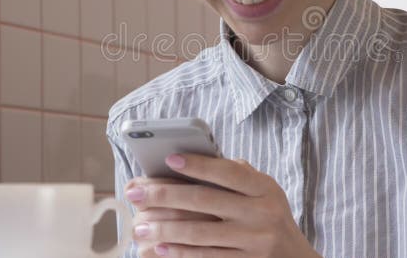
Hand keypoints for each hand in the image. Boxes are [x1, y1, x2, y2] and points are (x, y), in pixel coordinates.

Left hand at [124, 154, 320, 257]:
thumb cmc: (271, 217)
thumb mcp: (266, 192)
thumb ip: (238, 176)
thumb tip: (197, 158)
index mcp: (265, 189)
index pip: (228, 172)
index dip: (198, 165)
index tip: (169, 159)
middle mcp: (261, 213)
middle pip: (206, 201)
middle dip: (165, 196)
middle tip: (135, 193)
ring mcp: (254, 241)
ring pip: (200, 233)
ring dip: (164, 229)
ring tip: (140, 225)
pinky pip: (206, 257)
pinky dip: (180, 252)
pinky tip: (159, 246)